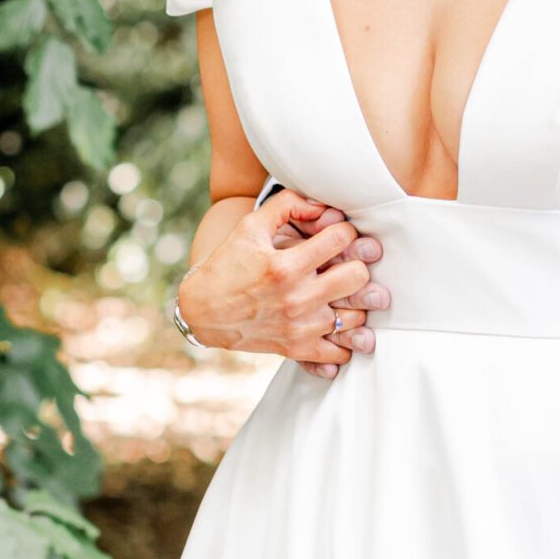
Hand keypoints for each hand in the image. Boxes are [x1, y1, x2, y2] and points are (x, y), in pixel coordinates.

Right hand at [178, 189, 385, 375]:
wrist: (201, 311)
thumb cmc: (227, 266)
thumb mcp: (249, 226)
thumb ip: (286, 205)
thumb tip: (322, 206)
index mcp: (286, 266)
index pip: (341, 239)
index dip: (346, 231)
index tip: (339, 236)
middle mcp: (297, 298)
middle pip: (358, 277)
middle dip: (357, 264)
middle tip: (346, 263)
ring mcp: (300, 327)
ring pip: (357, 316)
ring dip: (355, 301)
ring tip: (342, 292)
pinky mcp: (297, 349)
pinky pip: (339, 353)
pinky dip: (344, 342)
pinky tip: (337, 326)